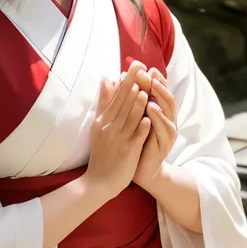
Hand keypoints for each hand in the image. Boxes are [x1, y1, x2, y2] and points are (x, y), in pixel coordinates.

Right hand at [85, 61, 150, 199]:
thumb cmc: (102, 152)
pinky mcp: (127, 151)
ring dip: (137, 104)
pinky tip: (148, 118)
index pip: (116, 96)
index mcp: (103, 120)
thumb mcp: (98, 125)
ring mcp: (118, 139)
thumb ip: (104, 102)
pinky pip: (135, 137)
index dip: (126, 80)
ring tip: (145, 89)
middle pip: (122, 102)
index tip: (135, 65)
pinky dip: (141, 127)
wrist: (99, 182)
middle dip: (133, 84)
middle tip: (141, 67)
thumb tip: (106, 78)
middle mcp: (109, 127)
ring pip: (129, 118)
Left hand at [132, 67, 177, 193]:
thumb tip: (120, 76)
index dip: (155, 78)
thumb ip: (129, 98)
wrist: (140, 169)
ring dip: (160, 98)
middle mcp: (167, 119)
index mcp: (160, 112)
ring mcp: (168, 132)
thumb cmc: (135, 140)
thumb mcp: (132, 117)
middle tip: (149, 73)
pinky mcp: (164, 144)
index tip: (145, 67)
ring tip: (151, 87)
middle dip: (158, 84)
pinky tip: (151, 109)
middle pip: (167, 97)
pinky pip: (164, 129)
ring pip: (168, 111)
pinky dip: (158, 118)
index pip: (160, 91)